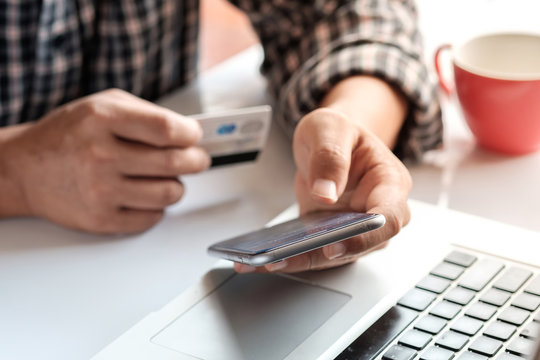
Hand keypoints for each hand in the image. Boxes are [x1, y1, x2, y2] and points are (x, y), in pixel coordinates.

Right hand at [1, 89, 209, 233]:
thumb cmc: (68, 135)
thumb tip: (188, 132)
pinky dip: (158, 207)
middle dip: (196, 160)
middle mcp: (100, 155)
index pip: (167, 129)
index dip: (190, 135)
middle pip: (174, 163)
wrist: (25, 170)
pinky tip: (147, 195)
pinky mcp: (101, 219)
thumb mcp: (102, 105)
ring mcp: (100, 191)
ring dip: (177, 185)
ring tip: (168, 177)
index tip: (194, 137)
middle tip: (197, 159)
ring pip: (169, 193)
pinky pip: (152, 217)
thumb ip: (145, 114)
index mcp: (102, 120)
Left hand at [235, 107, 411, 272]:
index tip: (334, 244)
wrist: (331, 143)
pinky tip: (258, 259)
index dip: (363, 237)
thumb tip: (325, 193)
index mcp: (389, 184)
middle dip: (319, 256)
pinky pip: (314, 253)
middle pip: (359, 246)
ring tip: (258, 261)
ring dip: (296, 261)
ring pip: (332, 256)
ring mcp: (356, 230)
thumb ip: (329, 156)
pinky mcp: (332, 238)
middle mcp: (377, 213)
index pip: (388, 218)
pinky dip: (288, 258)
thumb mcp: (330, 128)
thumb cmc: (339, 133)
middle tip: (280, 257)